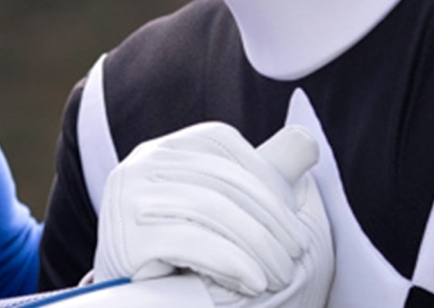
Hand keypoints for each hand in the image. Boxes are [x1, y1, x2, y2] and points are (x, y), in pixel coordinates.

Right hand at [94, 123, 331, 307]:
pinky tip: (253, 282)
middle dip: (270, 219)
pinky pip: (192, 243)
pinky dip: (232, 263)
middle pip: (220, 178)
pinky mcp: (126, 240)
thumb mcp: (226, 207)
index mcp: (162, 149)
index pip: (220, 142)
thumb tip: (307, 142)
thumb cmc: (187, 255)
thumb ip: (263, 172)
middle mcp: (139, 165)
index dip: (266, 175)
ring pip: (210, 209)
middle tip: (296, 254)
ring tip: (279, 275)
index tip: (292, 216)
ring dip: (259, 246)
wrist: (135, 304)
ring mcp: (127, 200)